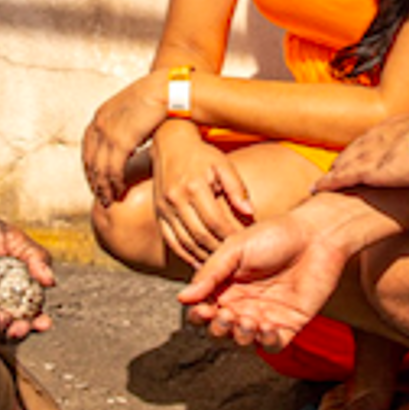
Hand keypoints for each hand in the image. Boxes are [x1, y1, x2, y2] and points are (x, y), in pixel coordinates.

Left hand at [82, 72, 169, 204]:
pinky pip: (113, 169)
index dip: (91, 166)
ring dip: (104, 186)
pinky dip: (115, 182)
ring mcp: (108, 133)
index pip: (88, 148)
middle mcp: (99, 124)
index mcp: (101, 116)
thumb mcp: (134, 110)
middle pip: (90, 160)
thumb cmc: (158, 99)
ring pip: (100, 168)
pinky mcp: (121, 141)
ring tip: (109, 199)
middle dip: (94, 180)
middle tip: (101, 195)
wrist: (167, 90)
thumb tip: (130, 138)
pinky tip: (119, 191)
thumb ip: (126, 124)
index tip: (96, 180)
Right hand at [151, 130, 253, 266]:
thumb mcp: (223, 164)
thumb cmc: (201, 154)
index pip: (215, 221)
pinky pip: (171, 241)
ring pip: (184, 242)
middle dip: (218, 250)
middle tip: (234, 261)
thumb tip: (250, 212)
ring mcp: (164, 208)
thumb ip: (237, 188)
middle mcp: (176, 199)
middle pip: (199, 235)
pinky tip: (199, 262)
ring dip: (202, 257)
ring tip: (219, 266)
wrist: (170, 144)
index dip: (230, 236)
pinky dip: (185, 255)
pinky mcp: (158, 214)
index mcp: (194, 186)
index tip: (244, 245)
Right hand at [178, 202, 356, 350]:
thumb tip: (182, 298)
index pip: (204, 311)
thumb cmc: (275, 235)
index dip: (199, 316)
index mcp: (226, 287)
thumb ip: (210, 273)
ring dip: (241, 336)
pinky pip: (272, 345)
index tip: (203, 309)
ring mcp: (265, 316)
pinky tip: (266, 327)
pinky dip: (266, 342)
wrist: (316, 235)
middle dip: (219, 329)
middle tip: (226, 316)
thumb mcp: (235, 249)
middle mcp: (242, 304)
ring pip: (244, 342)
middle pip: (220, 331)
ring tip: (248, 320)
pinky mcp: (289, 325)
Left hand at [316, 111, 408, 191]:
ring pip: (343, 163)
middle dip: (343, 161)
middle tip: (333, 171)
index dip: (362, 149)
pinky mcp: (367, 170)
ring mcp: (370, 152)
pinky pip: (340, 178)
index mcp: (394, 127)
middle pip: (353, 149)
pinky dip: (328, 183)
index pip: (371, 139)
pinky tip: (317, 189)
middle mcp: (377, 137)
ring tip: (322, 182)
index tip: (358, 157)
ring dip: (332, 173)